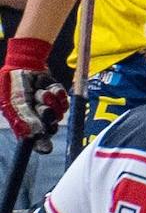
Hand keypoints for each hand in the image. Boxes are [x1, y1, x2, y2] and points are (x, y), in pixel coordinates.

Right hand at [0, 38, 66, 153]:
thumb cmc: (15, 84)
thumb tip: (36, 138)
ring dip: (50, 101)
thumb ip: (26, 120)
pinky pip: (65, 102)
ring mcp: (49, 107)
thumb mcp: (16, 102)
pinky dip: (58, 94)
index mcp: (23, 122)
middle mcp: (37, 118)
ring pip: (59, 113)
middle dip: (47, 115)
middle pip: (50, 128)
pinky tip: (48, 87)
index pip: (34, 140)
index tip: (46, 148)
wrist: (25, 64)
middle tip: (40, 106)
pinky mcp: (58, 98)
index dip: (41, 144)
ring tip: (40, 92)